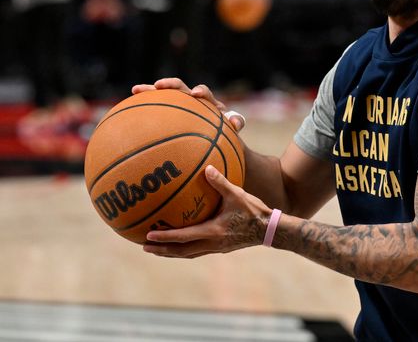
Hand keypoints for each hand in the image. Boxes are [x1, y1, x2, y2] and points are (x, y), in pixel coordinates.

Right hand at [131, 78, 245, 130]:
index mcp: (211, 105)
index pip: (205, 94)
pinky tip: (126, 111)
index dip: (201, 92)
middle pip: (181, 88)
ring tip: (137, 89)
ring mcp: (182, 108)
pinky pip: (156, 110)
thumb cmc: (226, 137)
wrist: (221, 146)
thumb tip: (235, 122)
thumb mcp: (233, 132)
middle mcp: (195, 102)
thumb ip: (236, 124)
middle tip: (160, 86)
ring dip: (151, 91)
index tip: (196, 94)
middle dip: (171, 85)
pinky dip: (145, 109)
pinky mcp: (171, 114)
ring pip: (164, 96)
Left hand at [143, 165, 270, 257]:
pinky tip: (182, 244)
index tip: (148, 237)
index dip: (164, 238)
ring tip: (158, 250)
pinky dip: (185, 250)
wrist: (270, 230)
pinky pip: (197, 251)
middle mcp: (212, 243)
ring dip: (172, 253)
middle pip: (181, 251)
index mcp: (213, 231)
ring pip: (189, 254)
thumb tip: (207, 168)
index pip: (183, 237)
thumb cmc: (254, 211)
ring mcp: (216, 248)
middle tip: (145, 247)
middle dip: (162, 250)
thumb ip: (221, 182)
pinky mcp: (221, 248)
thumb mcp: (237, 194)